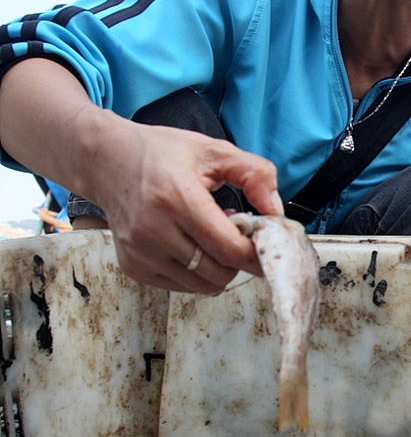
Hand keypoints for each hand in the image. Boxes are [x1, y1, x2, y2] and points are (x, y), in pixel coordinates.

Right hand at [89, 119, 283, 292]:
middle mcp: (153, 229)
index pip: (229, 249)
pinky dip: (196, 273)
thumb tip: (276, 213)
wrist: (107, 161)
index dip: (256, 253)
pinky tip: (192, 244)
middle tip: (238, 235)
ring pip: (202, 285)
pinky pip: (181, 286)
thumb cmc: (161, 154)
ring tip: (212, 236)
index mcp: (176, 197)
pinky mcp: (133, 267)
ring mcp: (140, 252)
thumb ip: (254, 175)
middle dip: (238, 260)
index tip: (268, 246)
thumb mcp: (213, 150)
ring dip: (218, 267)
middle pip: (218, 272)